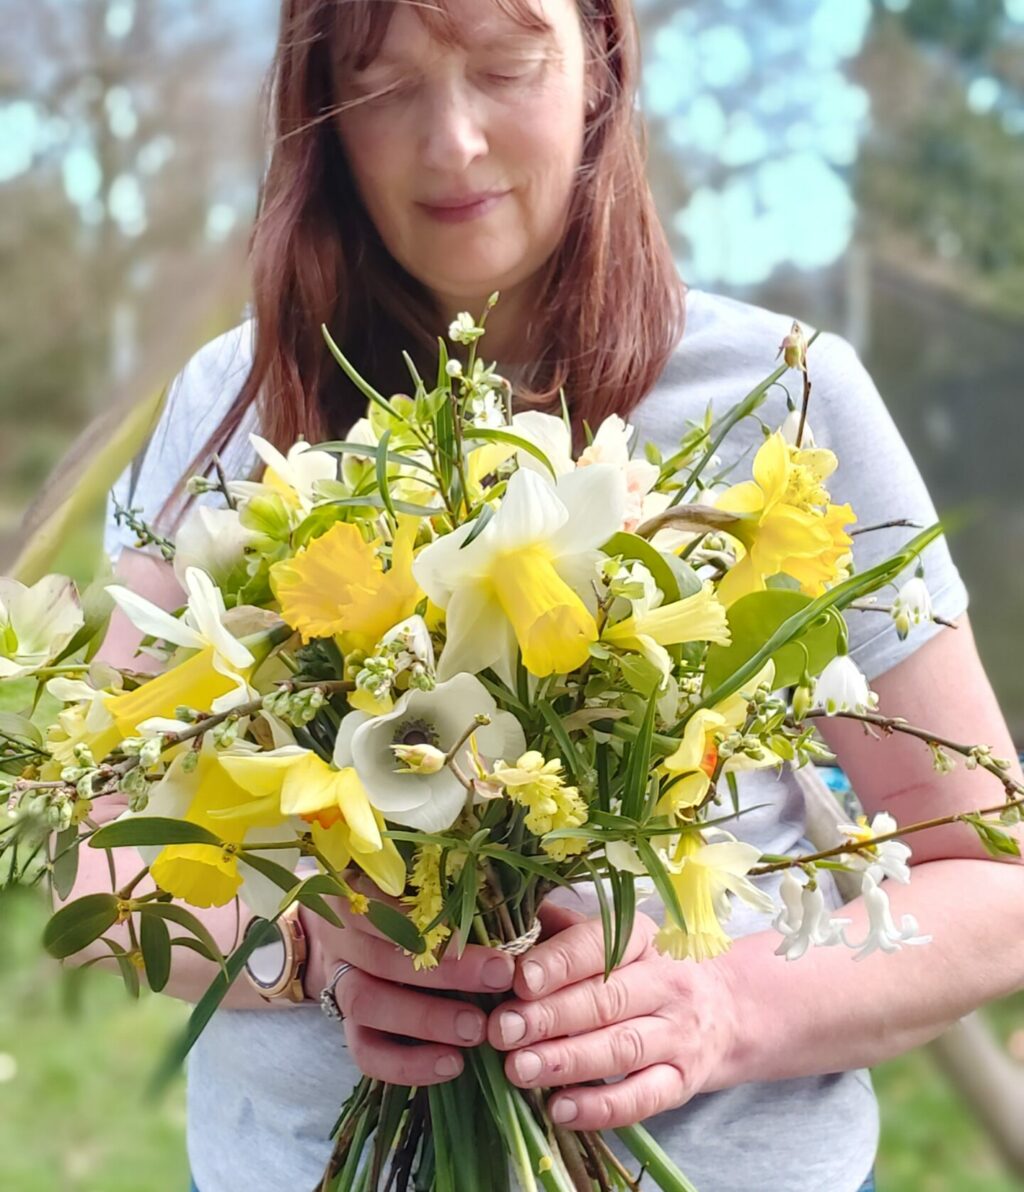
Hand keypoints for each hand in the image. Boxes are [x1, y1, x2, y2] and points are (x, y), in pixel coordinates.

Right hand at [299, 895, 514, 1085]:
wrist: (359, 933)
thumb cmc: (410, 902)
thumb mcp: (422, 886)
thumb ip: (451, 892)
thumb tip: (507, 902)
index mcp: (356, 893)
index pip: (386, 907)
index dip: (433, 926)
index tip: (484, 937)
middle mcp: (340, 938)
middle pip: (380, 957)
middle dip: (443, 972)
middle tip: (497, 979)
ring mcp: (338, 984)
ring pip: (367, 1004)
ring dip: (425, 1020)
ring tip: (476, 1030)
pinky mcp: (347, 1027)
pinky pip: (366, 1052)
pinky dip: (407, 1064)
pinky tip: (451, 1064)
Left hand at [488, 903, 737, 1129]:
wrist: (728, 1008)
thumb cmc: (648, 968)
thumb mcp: (618, 939)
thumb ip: (566, 931)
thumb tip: (511, 918)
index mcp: (643, 939)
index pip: (599, 946)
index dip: (558, 962)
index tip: (518, 979)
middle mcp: (666, 983)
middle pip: (605, 1000)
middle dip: (549, 1016)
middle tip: (502, 1029)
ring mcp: (678, 1035)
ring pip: (621, 1049)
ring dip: (567, 1061)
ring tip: (518, 1070)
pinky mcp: (682, 1083)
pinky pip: (643, 1099)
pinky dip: (600, 1108)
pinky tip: (560, 1109)